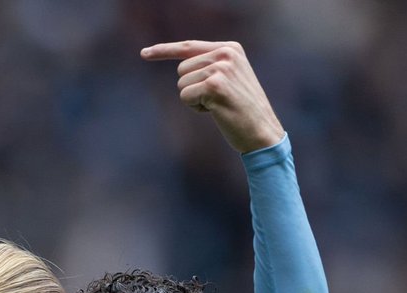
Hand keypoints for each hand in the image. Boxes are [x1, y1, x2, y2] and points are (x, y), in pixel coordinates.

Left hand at [141, 40, 284, 153]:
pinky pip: (185, 97)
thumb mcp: (230, 80)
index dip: (164, 50)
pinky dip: (195, 108)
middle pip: (181, 70)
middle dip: (192, 89)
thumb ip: (209, 67)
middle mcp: (226, 53)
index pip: (189, 46)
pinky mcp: (214, 85)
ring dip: (194, 100)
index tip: (144, 54)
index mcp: (231, 48)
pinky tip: (216, 111)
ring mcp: (221, 68)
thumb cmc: (243, 111)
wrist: (263, 132)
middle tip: (217, 100)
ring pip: (182, 84)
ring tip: (218, 105)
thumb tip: (181, 69)